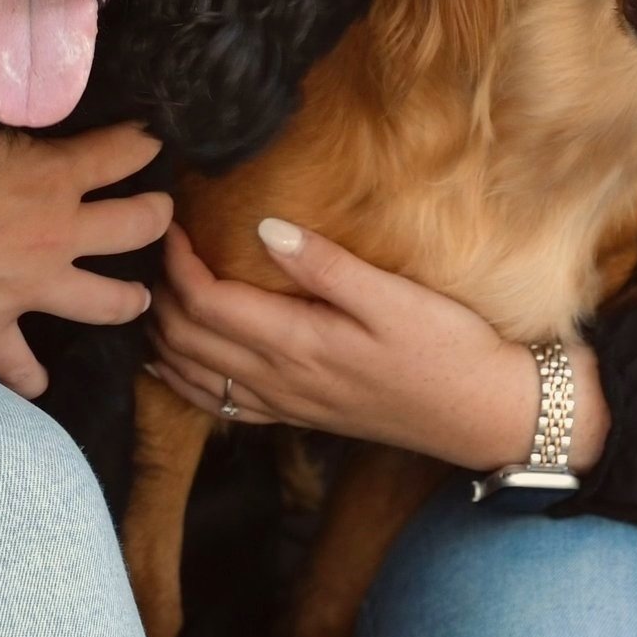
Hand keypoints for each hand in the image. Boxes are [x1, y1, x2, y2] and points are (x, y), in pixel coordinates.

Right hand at [0, 122, 172, 397]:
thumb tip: (20, 97)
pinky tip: (38, 384)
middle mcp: (54, 234)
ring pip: (107, 302)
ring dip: (128, 300)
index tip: (152, 139)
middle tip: (159, 212)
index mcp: (51, 175)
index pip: (124, 153)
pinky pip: (20, 365)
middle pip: (137, 226)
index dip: (145, 143)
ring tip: (138, 298)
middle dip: (158, 216)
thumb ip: (7, 123)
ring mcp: (27, 288)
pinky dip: (28, 378)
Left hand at [149, 218, 610, 471]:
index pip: (204, 302)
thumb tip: (265, 227)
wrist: (483, 414)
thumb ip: (326, 265)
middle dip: (159, 291)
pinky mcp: (298, 416)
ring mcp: (286, 404)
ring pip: (193, 375)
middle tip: (155, 246)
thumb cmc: (448, 348)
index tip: (172, 221)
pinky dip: (185, 378)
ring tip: (153, 292)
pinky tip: (174, 361)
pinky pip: (220, 404)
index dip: (176, 261)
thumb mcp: (394, 297)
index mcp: (297, 343)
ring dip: (162, 334)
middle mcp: (279, 380)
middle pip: (185, 338)